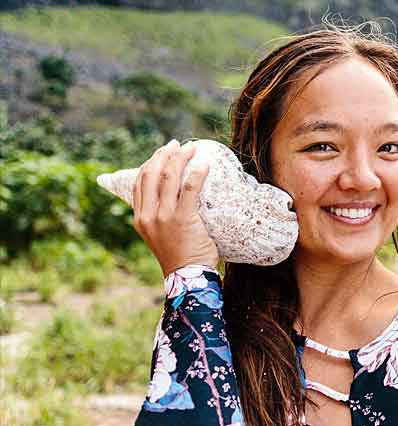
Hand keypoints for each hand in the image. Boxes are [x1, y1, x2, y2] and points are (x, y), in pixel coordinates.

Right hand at [132, 139, 218, 277]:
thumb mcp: (159, 235)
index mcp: (139, 218)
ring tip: (191, 149)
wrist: (187, 279)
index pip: (140, 182)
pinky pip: (190, 189)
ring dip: (180, 159)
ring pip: (169, 177)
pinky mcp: (183, 219)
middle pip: (151, 174)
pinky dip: (197, 173)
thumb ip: (159, 216)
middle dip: (164, 155)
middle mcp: (148, 215)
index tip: (163, 152)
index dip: (151, 162)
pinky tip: (204, 165)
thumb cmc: (179, 257)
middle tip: (177, 145)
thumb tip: (171, 196)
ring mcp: (164, 217)